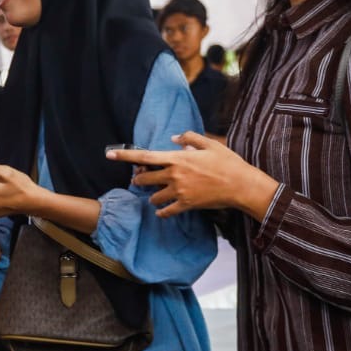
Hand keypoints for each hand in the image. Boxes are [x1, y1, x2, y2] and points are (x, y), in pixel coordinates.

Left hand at [108, 131, 278, 218]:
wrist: (241, 185)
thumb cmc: (227, 162)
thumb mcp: (209, 143)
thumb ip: (188, 138)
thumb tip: (173, 139)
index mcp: (177, 158)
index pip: (144, 157)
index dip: (125, 155)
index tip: (109, 154)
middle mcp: (174, 175)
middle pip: (145, 179)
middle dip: (140, 180)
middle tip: (142, 179)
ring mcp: (179, 191)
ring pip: (153, 197)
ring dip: (152, 196)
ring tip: (156, 195)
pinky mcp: (186, 205)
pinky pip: (167, 211)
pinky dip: (162, 212)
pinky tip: (162, 211)